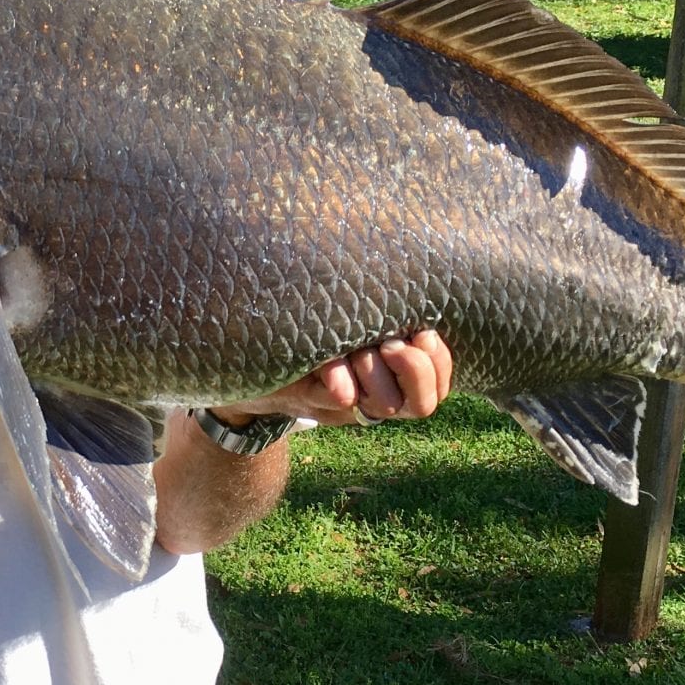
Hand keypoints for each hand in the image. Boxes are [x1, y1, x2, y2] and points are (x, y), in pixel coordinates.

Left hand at [215, 329, 453, 427]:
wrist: (245, 352)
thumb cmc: (308, 324)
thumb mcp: (351, 313)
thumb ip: (380, 306)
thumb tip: (415, 279)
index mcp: (389, 375)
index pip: (438, 388)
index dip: (439, 365)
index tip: (422, 333)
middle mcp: (370, 397)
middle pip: (421, 405)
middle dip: (414, 370)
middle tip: (389, 344)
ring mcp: (340, 401)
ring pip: (382, 402)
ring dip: (375, 372)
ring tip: (359, 350)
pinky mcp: (305, 396)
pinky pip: (335, 393)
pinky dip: (339, 380)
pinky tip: (336, 373)